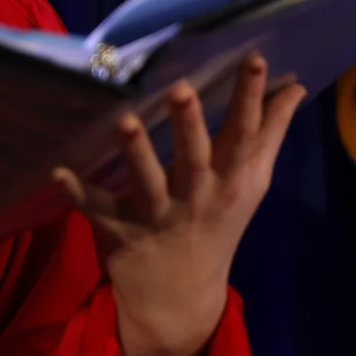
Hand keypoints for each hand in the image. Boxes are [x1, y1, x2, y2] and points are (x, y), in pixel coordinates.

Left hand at [54, 58, 304, 355]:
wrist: (181, 296)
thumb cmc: (220, 224)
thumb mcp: (252, 184)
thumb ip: (271, 134)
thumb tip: (296, 88)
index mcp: (233, 182)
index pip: (245, 133)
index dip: (250, 97)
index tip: (252, 59)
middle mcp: (198, 197)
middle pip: (194, 157)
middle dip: (189, 124)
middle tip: (180, 88)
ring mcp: (158, 216)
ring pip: (146, 182)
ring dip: (135, 153)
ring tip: (125, 121)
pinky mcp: (122, 231)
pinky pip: (98, 210)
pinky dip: (78, 194)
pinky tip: (59, 173)